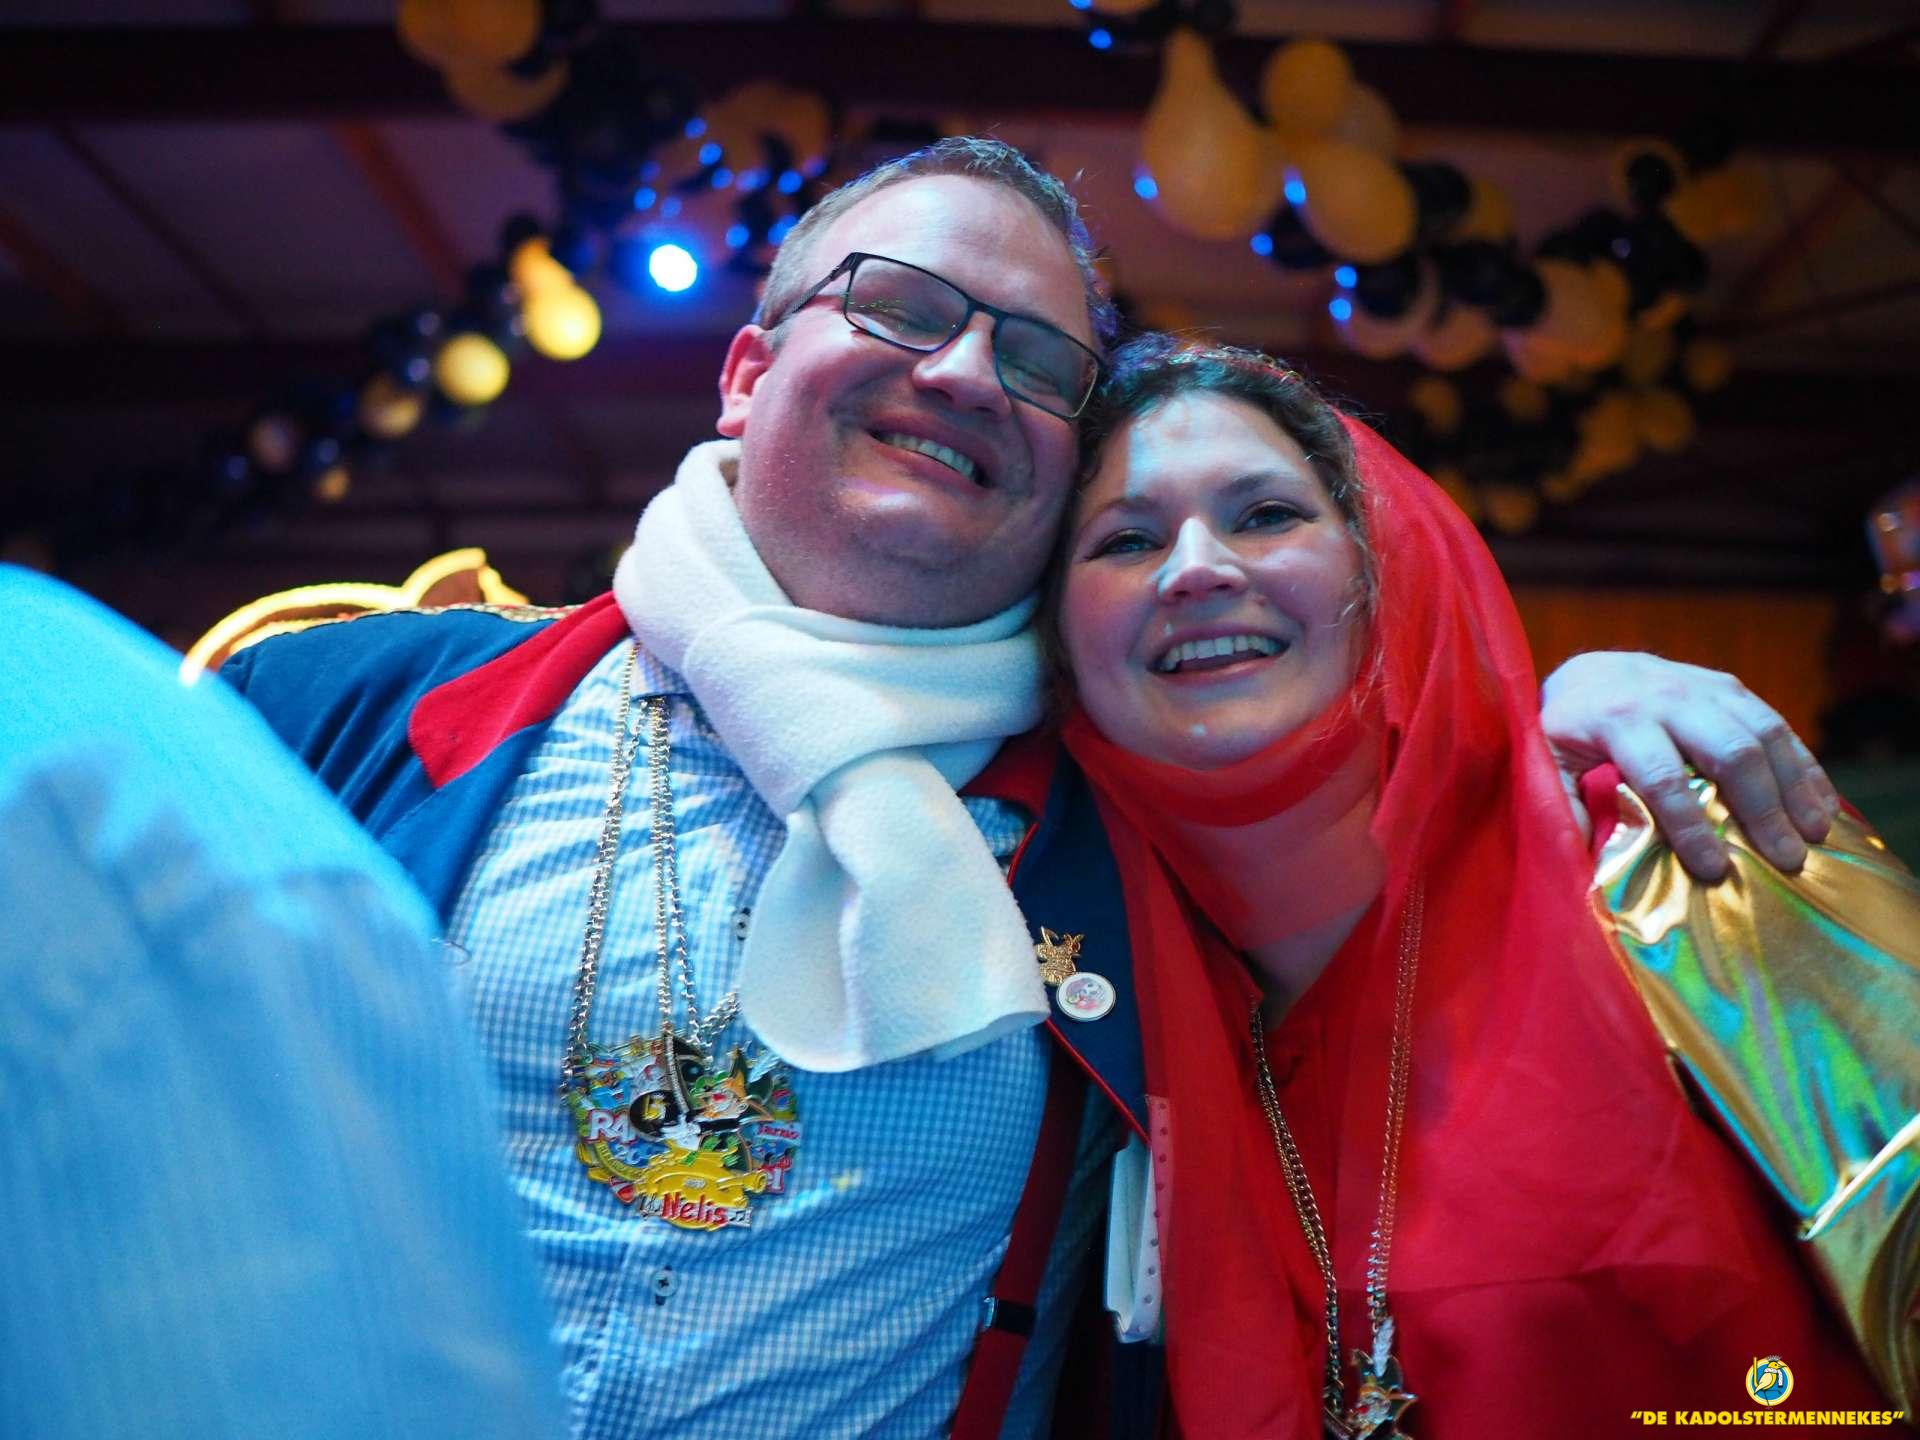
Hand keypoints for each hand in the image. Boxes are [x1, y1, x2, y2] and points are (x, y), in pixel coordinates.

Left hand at [1539, 653, 1839, 880]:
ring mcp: (1704, 686)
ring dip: (1795, 787)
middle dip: (1761, 809)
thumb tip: (1583, 863)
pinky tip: (1823, 805)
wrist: (1587, 674)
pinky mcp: (1730, 688)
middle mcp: (1667, 695)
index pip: (1661, 776)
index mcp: (1617, 718)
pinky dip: (1804, 766)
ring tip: (1815, 837)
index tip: (1714, 870)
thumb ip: (1561, 806)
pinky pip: (1776, 724)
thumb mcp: (1546, 764)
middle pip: (1728, 751)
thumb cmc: (1565, 732)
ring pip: (1763, 733)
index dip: (1690, 826)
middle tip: (1786, 860)